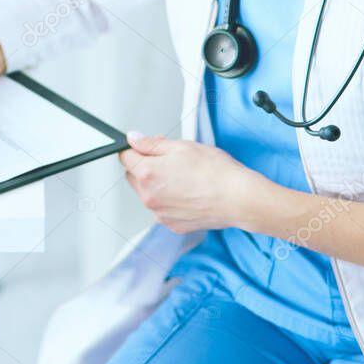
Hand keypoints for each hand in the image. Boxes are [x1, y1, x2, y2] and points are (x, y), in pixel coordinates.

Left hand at [119, 132, 266, 233]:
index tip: (147, 146)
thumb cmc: (216, 172)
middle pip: (133, 176)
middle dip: (145, 165)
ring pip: (148, 193)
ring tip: (183, 176)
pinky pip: (163, 208)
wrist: (239, 199)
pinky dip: (170, 200)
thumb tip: (133, 139)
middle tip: (170, 158)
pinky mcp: (172, 224)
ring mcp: (160, 214)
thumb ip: (151, 144)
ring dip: (157, 183)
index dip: (136, 148)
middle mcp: (149, 197)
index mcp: (148, 174)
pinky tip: (189, 191)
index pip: (124, 157)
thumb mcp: (182, 147)